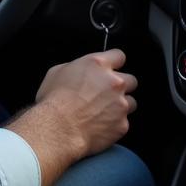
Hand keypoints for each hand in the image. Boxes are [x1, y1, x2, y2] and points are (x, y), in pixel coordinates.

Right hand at [6, 49, 137, 185]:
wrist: (58, 129)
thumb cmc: (54, 101)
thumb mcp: (57, 71)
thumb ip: (75, 67)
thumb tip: (79, 71)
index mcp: (97, 65)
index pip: (119, 56)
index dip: (114, 62)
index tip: (111, 68)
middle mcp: (114, 82)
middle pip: (131, 80)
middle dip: (121, 86)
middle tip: (107, 93)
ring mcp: (121, 105)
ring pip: (131, 102)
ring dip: (121, 106)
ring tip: (104, 112)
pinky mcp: (122, 125)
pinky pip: (124, 122)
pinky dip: (115, 124)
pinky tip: (100, 126)